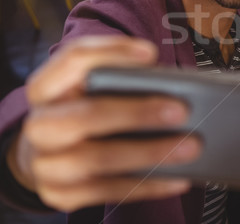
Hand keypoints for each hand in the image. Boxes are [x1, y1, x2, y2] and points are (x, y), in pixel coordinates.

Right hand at [6, 36, 201, 211]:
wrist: (53, 154)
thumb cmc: (88, 110)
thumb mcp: (96, 89)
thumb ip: (125, 80)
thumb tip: (174, 87)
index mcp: (48, 87)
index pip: (73, 59)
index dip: (112, 52)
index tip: (150, 53)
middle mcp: (41, 124)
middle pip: (86, 115)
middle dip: (137, 112)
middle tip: (181, 110)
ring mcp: (48, 163)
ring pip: (98, 158)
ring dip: (150, 152)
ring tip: (190, 146)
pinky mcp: (61, 194)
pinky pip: (108, 191)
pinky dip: (148, 184)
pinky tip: (178, 178)